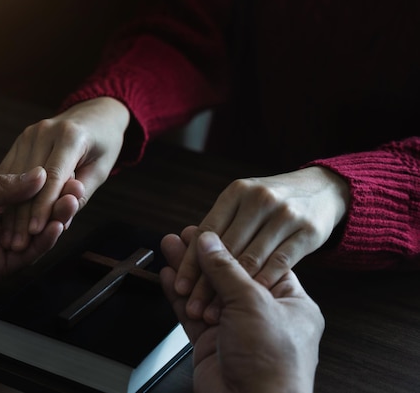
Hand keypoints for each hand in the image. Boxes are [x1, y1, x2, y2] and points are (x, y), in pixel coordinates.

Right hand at [0, 97, 129, 250]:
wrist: (95, 114)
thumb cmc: (104, 144)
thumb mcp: (101, 169)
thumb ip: (82, 194)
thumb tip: (62, 219)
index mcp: (70, 136)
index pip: (54, 177)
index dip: (43, 206)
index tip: (34, 232)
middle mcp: (45, 131)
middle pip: (30, 180)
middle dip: (23, 214)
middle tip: (18, 244)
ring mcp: (29, 134)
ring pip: (15, 177)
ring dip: (10, 210)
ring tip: (8, 238)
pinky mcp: (20, 139)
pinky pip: (9, 170)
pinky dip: (6, 195)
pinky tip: (1, 219)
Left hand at [0, 167, 75, 312]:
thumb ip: (1, 187)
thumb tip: (38, 173)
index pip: (22, 190)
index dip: (45, 183)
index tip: (65, 170)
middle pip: (34, 212)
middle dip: (56, 200)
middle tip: (76, 188)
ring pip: (34, 234)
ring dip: (55, 219)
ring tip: (72, 204)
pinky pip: (27, 256)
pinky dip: (43, 243)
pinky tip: (56, 228)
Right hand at [160, 231, 323, 392]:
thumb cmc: (273, 365)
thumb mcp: (253, 303)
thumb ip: (227, 269)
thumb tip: (210, 242)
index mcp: (289, 302)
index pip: (257, 262)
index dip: (232, 244)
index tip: (212, 229)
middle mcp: (263, 315)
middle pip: (228, 275)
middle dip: (204, 255)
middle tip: (185, 236)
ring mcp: (236, 330)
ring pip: (207, 292)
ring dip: (188, 271)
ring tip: (171, 247)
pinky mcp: (212, 344)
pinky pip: (192, 313)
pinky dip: (179, 296)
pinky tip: (169, 277)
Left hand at [175, 166, 349, 319]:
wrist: (322, 189)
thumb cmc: (271, 204)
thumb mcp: (242, 205)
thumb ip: (218, 227)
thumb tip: (183, 248)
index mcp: (236, 192)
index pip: (208, 232)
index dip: (191, 261)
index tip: (180, 285)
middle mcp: (259, 199)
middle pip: (227, 249)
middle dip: (206, 283)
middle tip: (194, 305)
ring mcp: (286, 214)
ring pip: (251, 259)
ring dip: (231, 291)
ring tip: (215, 313)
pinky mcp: (308, 231)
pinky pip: (280, 263)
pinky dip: (261, 284)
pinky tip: (247, 302)